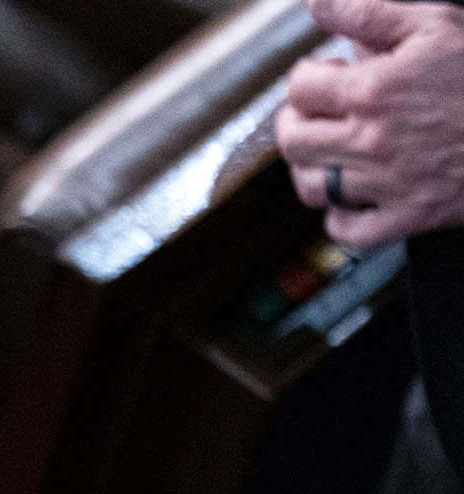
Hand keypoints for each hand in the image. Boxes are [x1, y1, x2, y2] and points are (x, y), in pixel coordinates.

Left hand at [278, 0, 463, 245]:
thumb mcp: (438, 25)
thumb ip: (371, 14)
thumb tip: (320, 6)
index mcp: (374, 89)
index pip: (300, 88)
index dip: (308, 76)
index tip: (326, 75)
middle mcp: (372, 140)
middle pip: (294, 141)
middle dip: (297, 122)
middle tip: (316, 114)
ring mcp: (387, 183)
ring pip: (312, 187)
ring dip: (311, 169)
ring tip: (329, 151)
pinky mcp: (409, 217)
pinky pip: (347, 232)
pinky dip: (340, 219)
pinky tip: (352, 197)